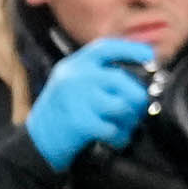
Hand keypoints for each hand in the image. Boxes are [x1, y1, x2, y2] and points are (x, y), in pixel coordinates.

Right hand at [28, 35, 157, 169]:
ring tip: (124, 125)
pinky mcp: (80, 123)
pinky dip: (121, 137)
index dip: (131, 49)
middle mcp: (75, 77)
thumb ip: (98, 74)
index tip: (150, 56)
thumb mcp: (72, 83)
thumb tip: (142, 73)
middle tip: (139, 108)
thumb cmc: (62, 112)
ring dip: (130, 119)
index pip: (106, 47)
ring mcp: (77, 99)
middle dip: (138, 97)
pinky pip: (115, 129)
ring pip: (123, 105)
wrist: (37, 141)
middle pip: (122, 80)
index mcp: (74, 65)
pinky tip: (116, 139)